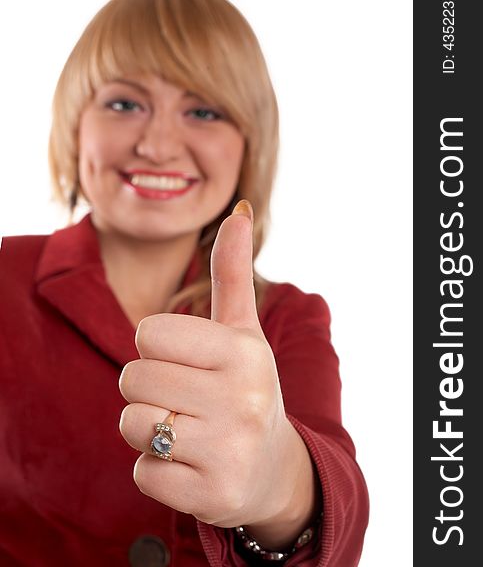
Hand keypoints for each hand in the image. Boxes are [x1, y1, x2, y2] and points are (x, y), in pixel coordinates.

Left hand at [119, 200, 302, 529]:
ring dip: (149, 428)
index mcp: (243, 351)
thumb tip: (238, 209)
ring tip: (187, 430)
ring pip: (132, 425)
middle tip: (186, 399)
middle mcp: (240, 399)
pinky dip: (157, 468)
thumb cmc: (247, 388)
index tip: (185, 361)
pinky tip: (192, 464)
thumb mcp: (243, 331)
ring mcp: (227, 450)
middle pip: (132, 379)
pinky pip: (142, 472)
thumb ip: (233, 271)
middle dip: (149, 388)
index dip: (156, 347)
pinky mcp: (209, 495)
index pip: (148, 334)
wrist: (275, 469)